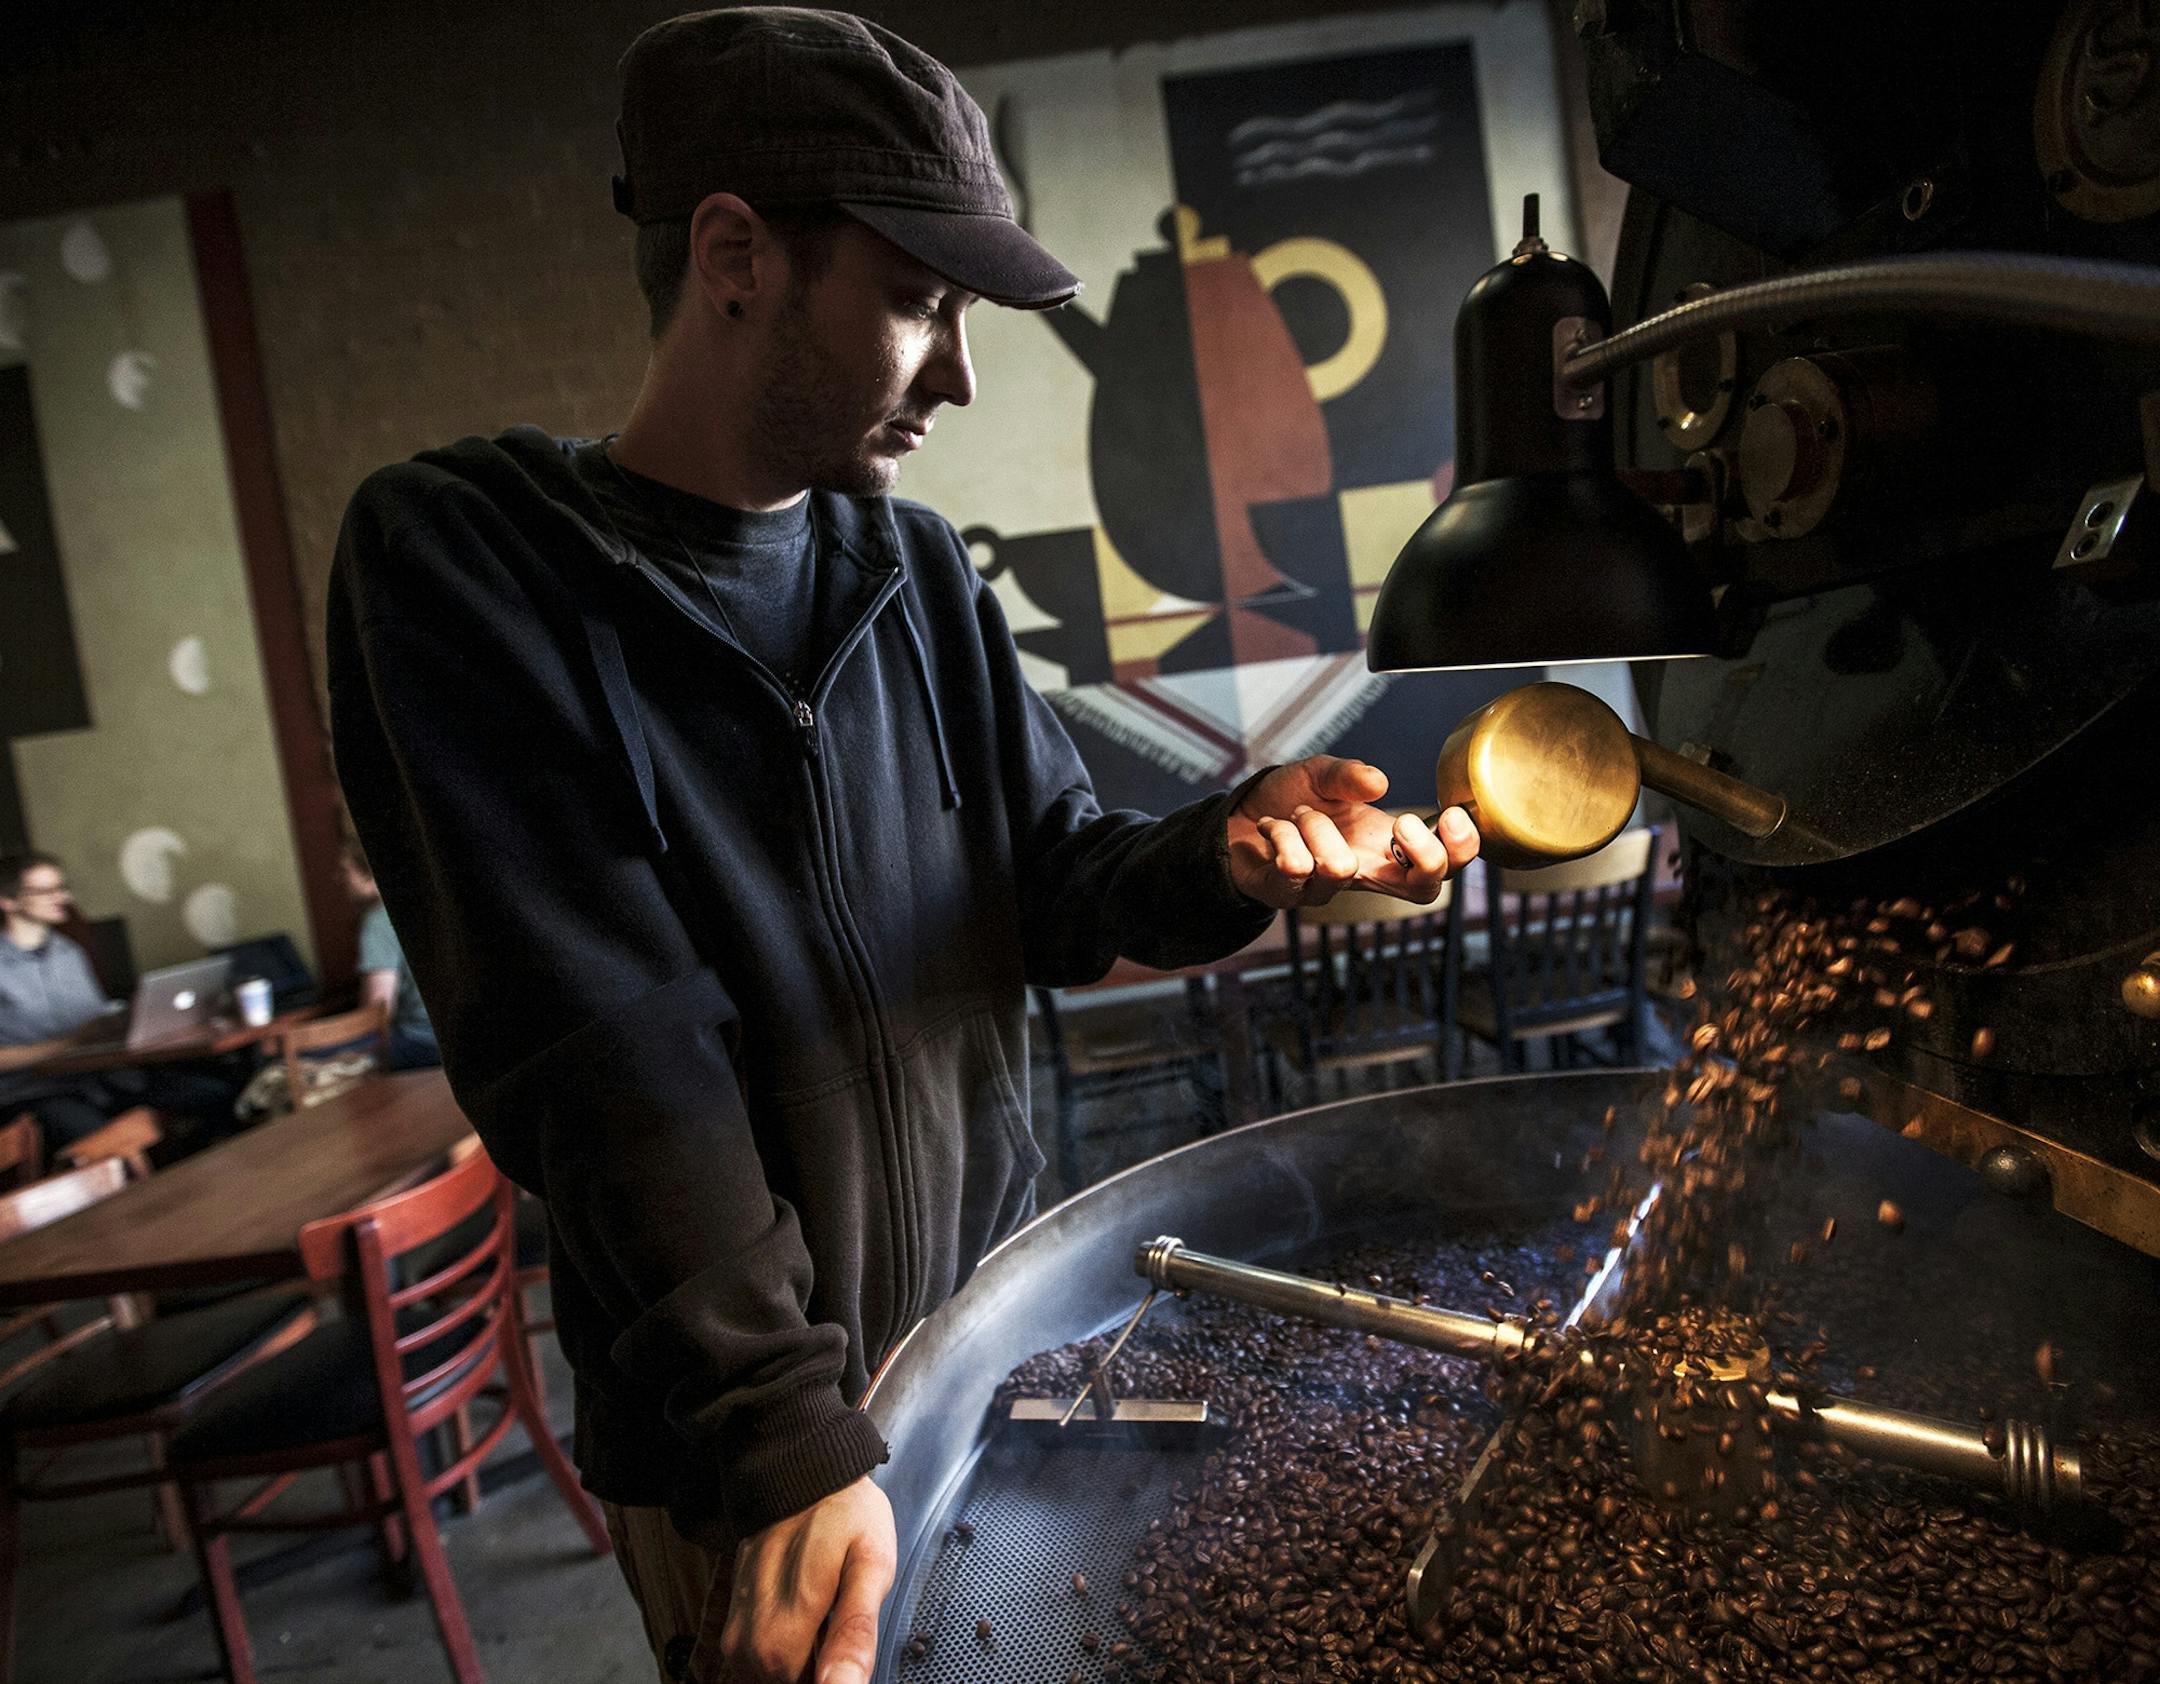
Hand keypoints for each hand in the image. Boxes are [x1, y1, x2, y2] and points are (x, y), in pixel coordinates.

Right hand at [715, 1477, 894, 1683]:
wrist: (800, 1469)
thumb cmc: (845, 1513)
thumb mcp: (870, 1564)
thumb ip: (856, 1632)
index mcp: (782, 1637)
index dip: (835, 1675)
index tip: (846, 1641)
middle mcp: (747, 1642)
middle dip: (819, 1664)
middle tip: (839, 1616)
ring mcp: (736, 1631)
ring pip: (771, 1674)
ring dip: (802, 1656)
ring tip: (825, 1613)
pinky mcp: (733, 1618)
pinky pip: (758, 1657)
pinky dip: (787, 1644)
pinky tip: (807, 1613)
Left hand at [1226, 756, 1477, 908]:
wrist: (1235, 818)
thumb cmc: (1287, 799)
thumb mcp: (1322, 774)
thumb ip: (1349, 775)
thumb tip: (1379, 783)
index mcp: (1385, 845)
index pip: (1443, 865)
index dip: (1461, 849)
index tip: (1451, 816)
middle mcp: (1366, 872)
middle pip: (1423, 891)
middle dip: (1423, 855)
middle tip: (1398, 819)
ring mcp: (1330, 890)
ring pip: (1341, 866)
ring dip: (1315, 825)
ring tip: (1298, 812)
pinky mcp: (1291, 896)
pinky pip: (1296, 866)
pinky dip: (1280, 833)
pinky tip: (1271, 827)